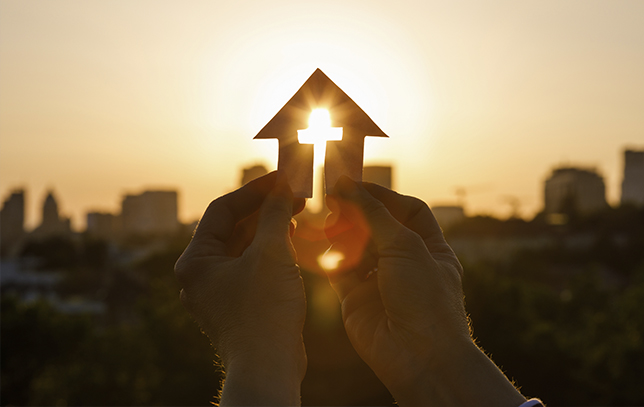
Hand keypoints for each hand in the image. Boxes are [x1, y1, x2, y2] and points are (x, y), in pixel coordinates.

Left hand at [175, 172, 306, 405]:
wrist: (269, 367)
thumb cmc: (264, 312)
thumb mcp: (272, 254)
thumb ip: (276, 215)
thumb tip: (283, 186)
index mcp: (196, 260)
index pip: (222, 210)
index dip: (254, 190)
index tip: (281, 178)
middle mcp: (201, 274)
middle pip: (232, 227)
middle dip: (264, 209)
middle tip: (293, 193)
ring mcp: (218, 290)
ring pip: (243, 246)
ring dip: (269, 228)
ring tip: (296, 211)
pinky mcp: (236, 302)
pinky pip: (250, 265)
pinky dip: (269, 250)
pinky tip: (290, 239)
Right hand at [324, 176, 525, 405]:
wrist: (418, 355)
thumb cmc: (425, 298)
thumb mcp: (404, 245)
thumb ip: (373, 213)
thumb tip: (347, 184)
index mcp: (429, 248)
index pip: (408, 210)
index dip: (383, 195)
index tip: (355, 183)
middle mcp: (405, 262)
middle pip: (378, 226)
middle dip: (357, 212)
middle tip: (334, 198)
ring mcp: (380, 281)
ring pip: (356, 246)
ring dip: (342, 233)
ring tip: (330, 223)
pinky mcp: (356, 298)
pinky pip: (340, 270)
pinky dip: (331, 257)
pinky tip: (326, 248)